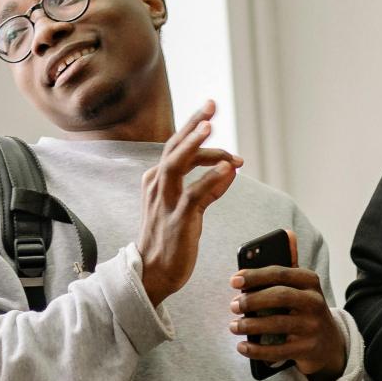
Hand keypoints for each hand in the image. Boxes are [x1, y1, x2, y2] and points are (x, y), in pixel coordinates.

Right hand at [138, 102, 239, 303]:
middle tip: (211, 105)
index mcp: (156, 180)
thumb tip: (230, 169)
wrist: (151, 275)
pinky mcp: (178, 220)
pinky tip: (228, 170)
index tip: (210, 112)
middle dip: (192, 124)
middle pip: (173, 147)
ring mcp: (165, 203)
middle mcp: (157, 186)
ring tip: (211, 127)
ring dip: (195, 145)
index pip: (175, 146)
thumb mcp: (186, 208)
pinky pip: (194, 195)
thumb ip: (207, 188)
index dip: (193, 128)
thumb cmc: (168, 241)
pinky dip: (211, 180)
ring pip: (177, 165)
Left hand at [230, 265, 346, 377]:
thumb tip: (241, 285)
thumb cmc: (302, 312)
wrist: (329, 344)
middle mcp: (315, 302)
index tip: (234, 281)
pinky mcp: (308, 348)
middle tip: (233, 306)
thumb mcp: (297, 293)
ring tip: (234, 326)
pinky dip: (256, 350)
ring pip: (277, 324)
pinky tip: (242, 347)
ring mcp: (313, 326)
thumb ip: (274, 285)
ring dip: (250, 325)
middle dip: (252, 300)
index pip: (279, 274)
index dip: (255, 276)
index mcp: (309, 281)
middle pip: (280, 296)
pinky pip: (278, 350)